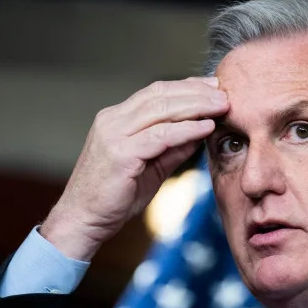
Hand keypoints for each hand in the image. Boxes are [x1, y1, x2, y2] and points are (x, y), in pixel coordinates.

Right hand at [40, 77, 228, 260]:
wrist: (84, 221)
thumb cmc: (115, 197)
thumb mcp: (151, 167)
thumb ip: (173, 148)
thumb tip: (200, 132)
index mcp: (116, 119)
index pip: (155, 93)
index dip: (186, 87)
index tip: (213, 87)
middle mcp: (112, 120)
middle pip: (160, 95)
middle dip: (196, 92)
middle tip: (224, 93)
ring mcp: (114, 135)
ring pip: (161, 110)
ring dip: (196, 106)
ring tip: (222, 106)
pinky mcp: (120, 154)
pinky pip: (160, 136)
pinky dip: (186, 130)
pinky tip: (206, 127)